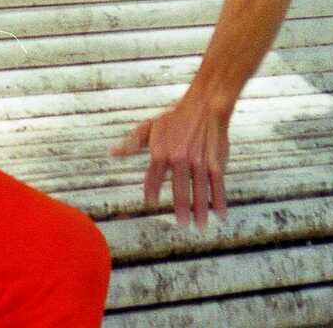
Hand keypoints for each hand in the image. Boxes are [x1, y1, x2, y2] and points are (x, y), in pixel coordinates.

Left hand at [110, 91, 229, 227]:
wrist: (204, 106)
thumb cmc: (175, 118)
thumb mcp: (150, 127)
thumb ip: (132, 144)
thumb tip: (112, 153)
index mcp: (161, 151)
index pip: (153, 178)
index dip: (151, 191)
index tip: (150, 203)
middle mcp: (180, 158)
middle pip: (180, 190)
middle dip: (182, 210)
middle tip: (182, 225)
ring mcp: (199, 161)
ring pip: (200, 191)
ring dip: (201, 211)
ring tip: (200, 226)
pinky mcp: (216, 161)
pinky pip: (217, 185)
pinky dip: (219, 201)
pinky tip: (220, 214)